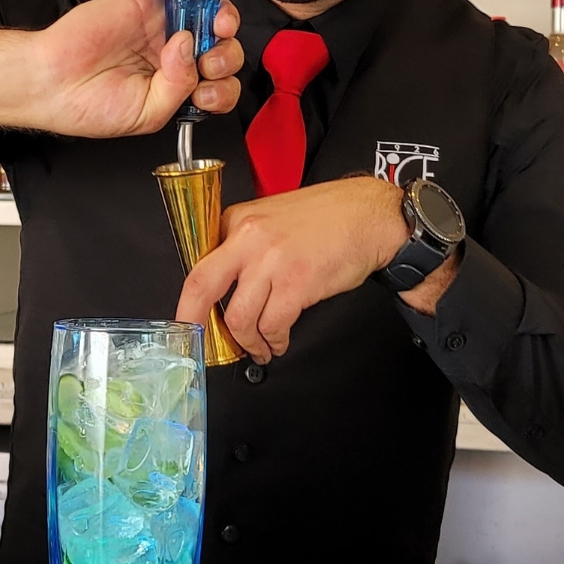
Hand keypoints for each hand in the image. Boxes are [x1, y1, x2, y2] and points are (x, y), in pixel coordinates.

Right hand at [0, 0, 241, 138]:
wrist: (51, 80)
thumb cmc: (91, 105)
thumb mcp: (148, 114)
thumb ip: (179, 88)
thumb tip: (189, 45)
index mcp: (176, 87)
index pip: (218, 84)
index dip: (223, 87)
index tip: (206, 93)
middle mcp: (174, 57)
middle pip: (222, 50)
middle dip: (225, 59)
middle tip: (205, 66)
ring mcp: (164, 26)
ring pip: (212, 16)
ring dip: (223, 24)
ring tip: (206, 35)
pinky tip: (200, 5)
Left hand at [175, 177, 458, 362]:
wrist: (371, 215)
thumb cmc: (328, 217)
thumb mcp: (272, 217)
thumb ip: (244, 245)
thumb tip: (226, 285)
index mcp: (238, 221)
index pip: (200, 264)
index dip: (192, 300)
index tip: (192, 319)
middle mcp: (249, 238)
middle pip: (202, 286)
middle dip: (192, 321)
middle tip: (197, 344)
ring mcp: (272, 261)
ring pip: (239, 317)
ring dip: (248, 342)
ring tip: (259, 348)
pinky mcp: (297, 283)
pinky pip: (272, 325)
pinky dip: (273, 342)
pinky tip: (279, 342)